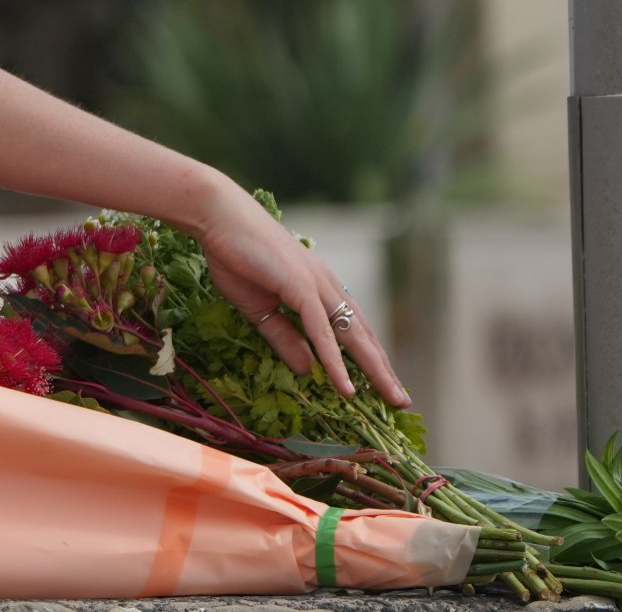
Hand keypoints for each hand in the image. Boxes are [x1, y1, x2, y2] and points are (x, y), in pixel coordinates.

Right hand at [192, 183, 409, 406]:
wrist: (219, 218)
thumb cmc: (236, 257)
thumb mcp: (260, 310)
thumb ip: (285, 339)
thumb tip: (308, 370)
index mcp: (318, 289)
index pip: (352, 330)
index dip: (369, 358)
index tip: (383, 385)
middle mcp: (326, 286)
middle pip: (363, 336)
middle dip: (383, 370)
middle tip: (402, 402)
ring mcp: (316, 285)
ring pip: (352, 336)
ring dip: (374, 370)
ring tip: (391, 399)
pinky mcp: (300, 287)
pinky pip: (321, 331)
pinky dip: (334, 361)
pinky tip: (345, 386)